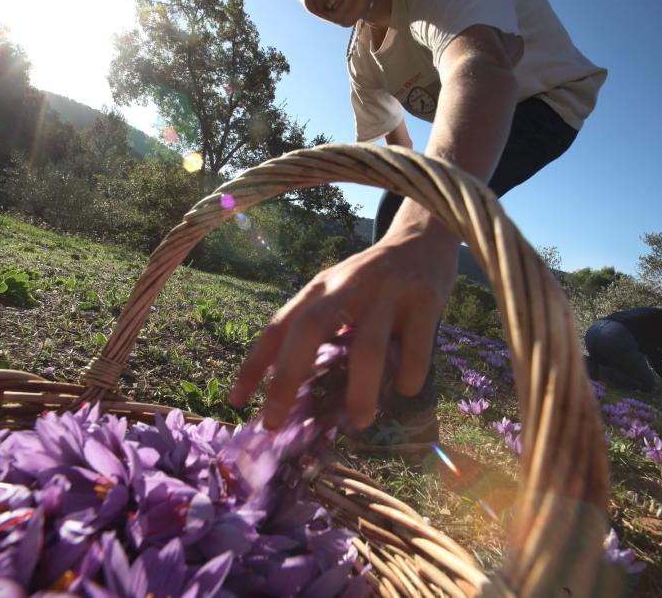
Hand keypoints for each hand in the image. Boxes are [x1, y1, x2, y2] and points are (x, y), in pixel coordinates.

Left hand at [229, 222, 457, 429]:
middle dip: (286, 378)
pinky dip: (407, 377)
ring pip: (367, 347)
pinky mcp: (426, 300)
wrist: (425, 240)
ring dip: (360, 391)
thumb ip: (320, 332)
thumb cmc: (373, 282)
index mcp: (320, 288)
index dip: (253, 364)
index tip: (235, 402)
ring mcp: (388, 292)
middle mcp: (348, 285)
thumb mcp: (338, 294)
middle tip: (275, 422)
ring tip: (358, 422)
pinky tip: (403, 389)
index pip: (278, 325)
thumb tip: (296, 396)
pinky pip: (414, 351)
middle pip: (310, 329)